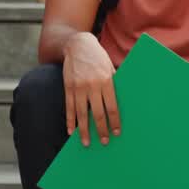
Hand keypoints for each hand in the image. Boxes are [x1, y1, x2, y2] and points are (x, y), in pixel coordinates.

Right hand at [62, 32, 120, 146]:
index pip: (111, 106)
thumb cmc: (99, 58)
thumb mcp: (111, 68)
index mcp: (106, 81)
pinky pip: (69, 108)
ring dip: (84, 130)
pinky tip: (71, 131)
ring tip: (86, 143)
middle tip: (104, 142)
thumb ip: (114, 84)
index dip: (114, 121)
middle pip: (97, 113)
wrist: (78, 45)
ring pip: (82, 113)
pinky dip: (70, 121)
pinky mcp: (67, 87)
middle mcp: (92, 85)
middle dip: (101, 129)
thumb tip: (121, 102)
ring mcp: (78, 87)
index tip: (116, 133)